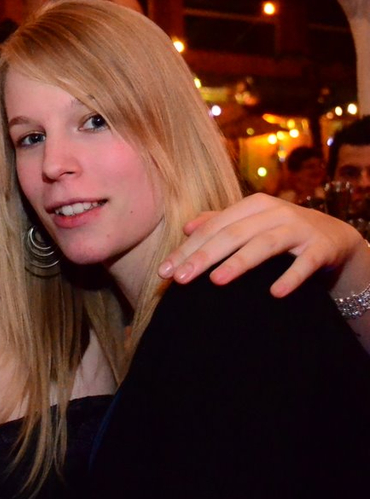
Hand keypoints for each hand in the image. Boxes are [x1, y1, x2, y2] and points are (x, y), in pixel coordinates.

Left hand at [160, 193, 366, 296]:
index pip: (212, 229)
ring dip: (239, 263)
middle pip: (232, 235)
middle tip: (180, 279)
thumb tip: (187, 227)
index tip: (164, 272)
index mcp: (252, 206)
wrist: (334, 237)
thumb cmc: (281, 232)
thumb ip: (220, 223)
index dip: (186, 250)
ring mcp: (299, 229)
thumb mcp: (251, 223)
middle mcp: (274, 213)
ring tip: (216, 281)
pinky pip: (304, 264)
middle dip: (203, 257)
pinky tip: (275, 293)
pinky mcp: (321, 248)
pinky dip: (290, 277)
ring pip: (264, 245)